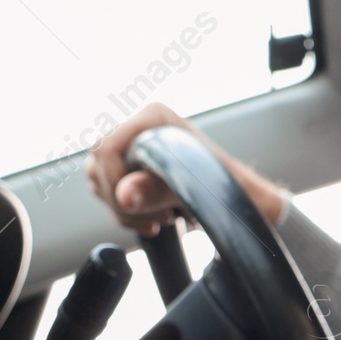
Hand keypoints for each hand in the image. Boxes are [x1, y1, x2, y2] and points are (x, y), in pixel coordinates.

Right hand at [85, 102, 285, 234]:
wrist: (241, 201)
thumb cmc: (230, 189)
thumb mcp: (197, 192)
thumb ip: (160, 191)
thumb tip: (126, 194)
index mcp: (155, 119)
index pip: (107, 146)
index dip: (112, 180)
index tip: (132, 206)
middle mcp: (139, 128)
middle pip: (99, 165)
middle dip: (121, 201)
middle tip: (155, 218)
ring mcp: (132, 149)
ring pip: (100, 181)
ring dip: (126, 210)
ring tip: (162, 217)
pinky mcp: (130, 170)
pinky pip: (109, 193)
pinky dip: (128, 214)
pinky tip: (155, 220)